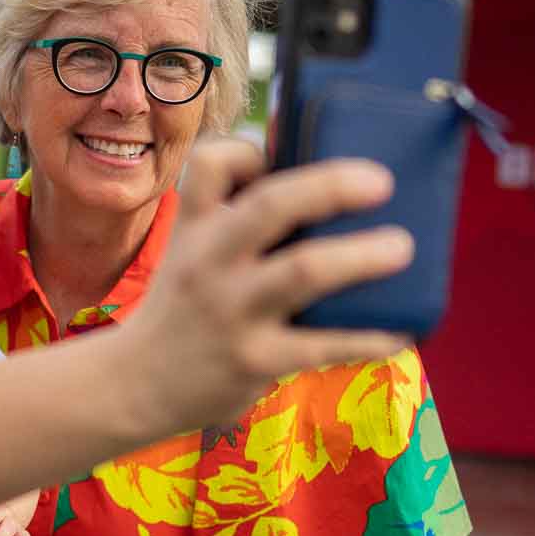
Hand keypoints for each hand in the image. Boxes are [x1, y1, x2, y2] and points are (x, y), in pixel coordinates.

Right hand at [122, 142, 412, 437]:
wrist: (134, 386)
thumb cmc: (181, 309)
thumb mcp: (189, 254)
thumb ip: (237, 221)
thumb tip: (321, 186)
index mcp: (194, 228)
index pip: (211, 163)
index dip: (251, 149)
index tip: (282, 156)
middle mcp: (210, 262)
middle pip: (270, 205)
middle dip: (331, 186)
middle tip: (381, 182)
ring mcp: (233, 311)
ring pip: (304, 270)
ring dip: (362, 256)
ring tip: (400, 248)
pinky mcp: (254, 360)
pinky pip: (323, 344)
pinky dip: (368, 337)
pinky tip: (398, 333)